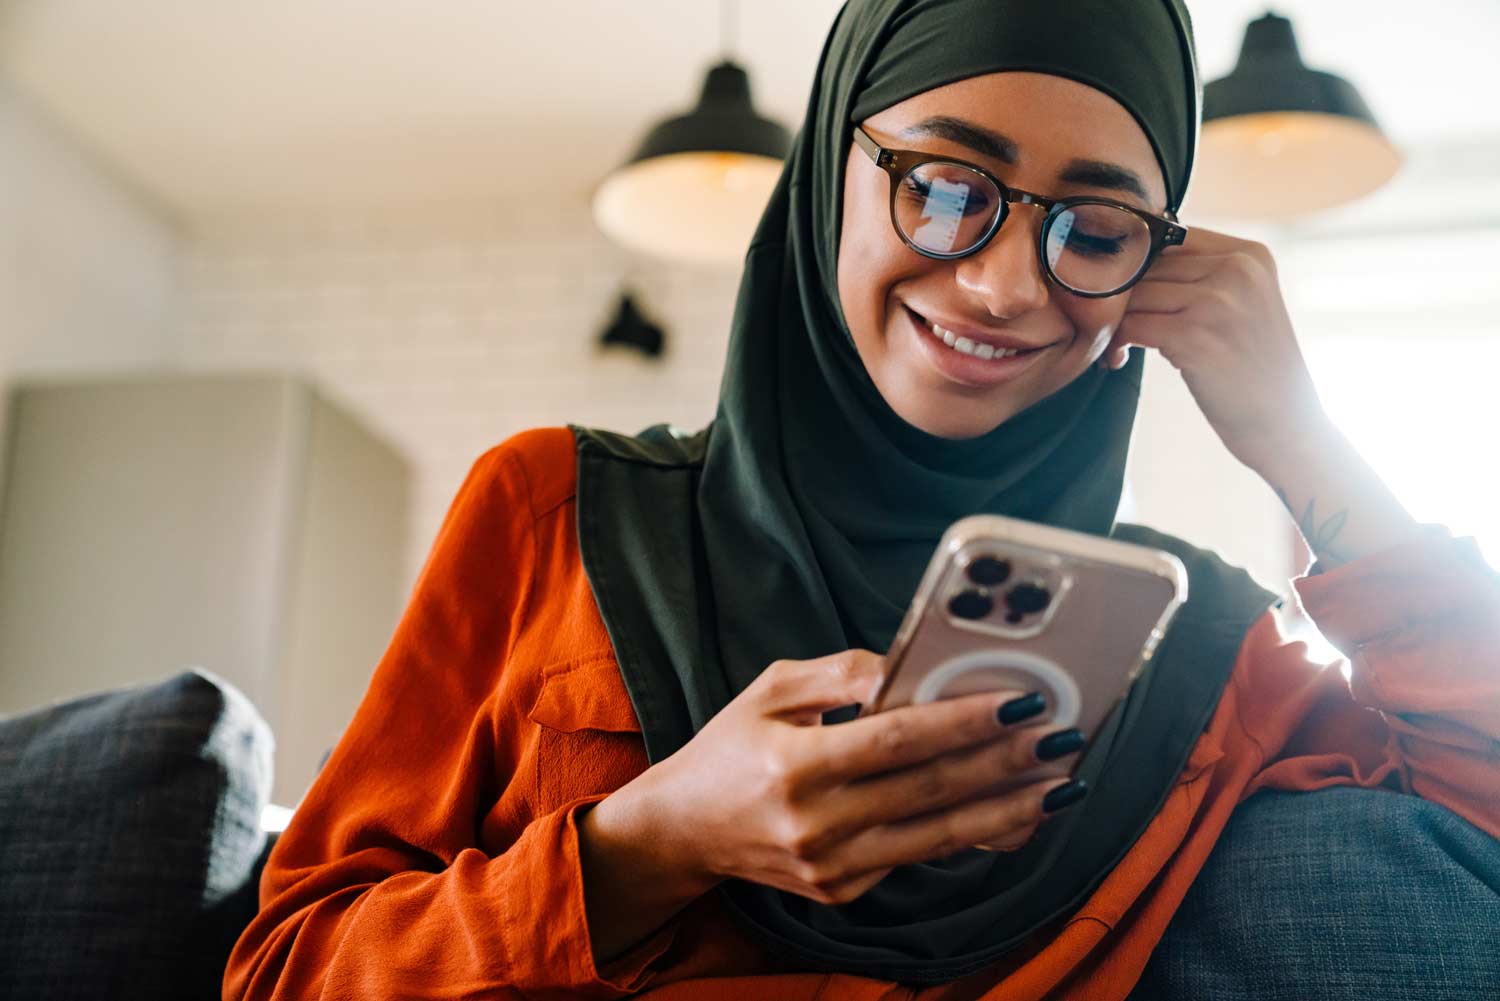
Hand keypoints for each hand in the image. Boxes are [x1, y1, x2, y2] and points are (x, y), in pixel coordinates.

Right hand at [578, 650, 1079, 959]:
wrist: (683, 832)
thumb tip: (913, 663)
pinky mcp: (843, 891)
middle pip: (931, 791)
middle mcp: (815, 824)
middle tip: (1064, 736)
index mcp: (793, 764)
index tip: (1021, 701)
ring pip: (940, 836)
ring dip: (1010, 808)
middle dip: (1007, 761)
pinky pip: (920, 857)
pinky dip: (972, 835)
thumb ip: (844, 674)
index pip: (897, 740)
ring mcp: (832, 867)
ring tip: (1062, 781)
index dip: (964, 721)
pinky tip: (1015, 813)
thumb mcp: (771, 689)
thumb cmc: (730, 747)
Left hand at [1102, 226, 1328, 472]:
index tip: (1123, 297)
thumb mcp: (1244, 304)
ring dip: (1114, 322)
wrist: (1286, 424)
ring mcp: (1217, 301)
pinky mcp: (1194, 336)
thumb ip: (1202, 275)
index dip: (1137, 268)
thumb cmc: (1253, 369)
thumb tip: (1132, 257)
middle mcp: (1237, 269)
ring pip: (1133, 296)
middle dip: (1121, 298)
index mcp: (1250, 255)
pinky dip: (1115, 343)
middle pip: (1148, 267)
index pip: (1169, 238)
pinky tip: (1118, 359)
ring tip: (1117, 346)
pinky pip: (1130, 326)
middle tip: (1115, 328)